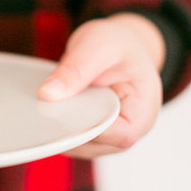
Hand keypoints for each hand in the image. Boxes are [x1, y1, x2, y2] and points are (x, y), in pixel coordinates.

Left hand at [38, 14, 164, 157]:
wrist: (119, 45)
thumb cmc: (119, 45)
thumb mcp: (98, 46)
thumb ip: (76, 70)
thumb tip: (48, 94)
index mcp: (143, 111)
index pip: (116, 135)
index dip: (87, 126)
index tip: (61, 110)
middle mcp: (129, 130)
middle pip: (94, 144)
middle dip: (68, 126)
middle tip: (47, 103)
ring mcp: (110, 136)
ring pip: (78, 146)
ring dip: (60, 127)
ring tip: (52, 101)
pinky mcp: (93, 134)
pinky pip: (71, 139)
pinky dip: (58, 125)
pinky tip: (52, 107)